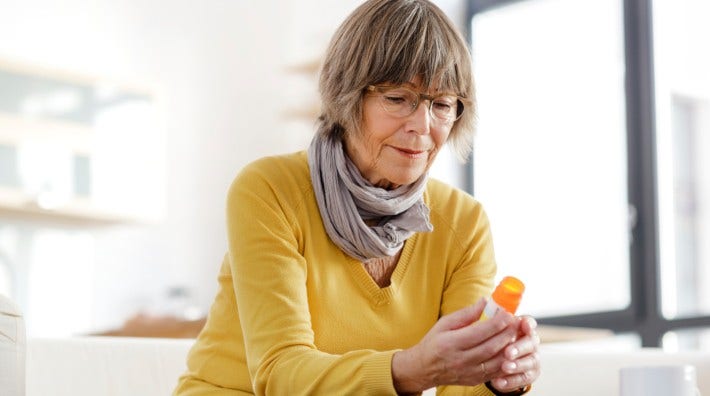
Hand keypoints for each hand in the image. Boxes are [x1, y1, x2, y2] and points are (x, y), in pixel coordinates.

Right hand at [392, 299, 518, 392]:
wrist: (424, 369)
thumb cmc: (434, 343)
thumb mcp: (444, 324)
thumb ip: (466, 314)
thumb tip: (485, 302)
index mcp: (451, 343)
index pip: (479, 332)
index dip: (496, 322)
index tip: (507, 313)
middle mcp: (461, 359)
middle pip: (491, 347)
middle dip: (507, 333)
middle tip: (517, 322)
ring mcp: (469, 372)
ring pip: (496, 361)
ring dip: (510, 347)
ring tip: (517, 335)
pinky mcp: (475, 380)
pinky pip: (496, 372)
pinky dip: (506, 361)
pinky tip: (511, 350)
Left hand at [486, 316, 540, 392]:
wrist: (490, 360)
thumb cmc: (484, 337)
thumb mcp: (479, 326)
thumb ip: (483, 314)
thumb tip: (484, 301)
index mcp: (519, 327)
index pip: (528, 322)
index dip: (527, 323)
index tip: (522, 324)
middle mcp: (528, 342)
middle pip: (532, 342)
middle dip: (520, 347)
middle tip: (508, 352)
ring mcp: (530, 358)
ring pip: (530, 361)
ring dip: (518, 365)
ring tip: (505, 367)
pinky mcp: (527, 374)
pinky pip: (523, 379)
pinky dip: (511, 381)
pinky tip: (498, 383)